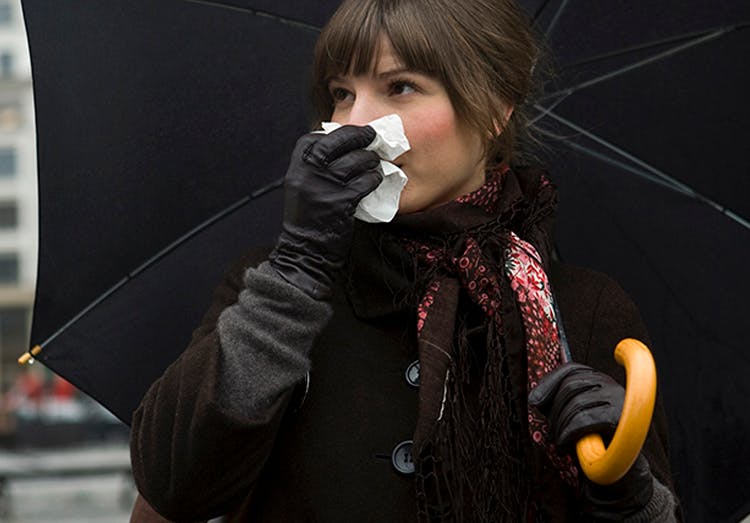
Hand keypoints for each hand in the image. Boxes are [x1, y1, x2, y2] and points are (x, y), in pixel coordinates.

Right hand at [269, 125, 380, 298]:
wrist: (306, 249)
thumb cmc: (308, 217)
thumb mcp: (302, 185)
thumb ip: (315, 165)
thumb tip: (344, 144)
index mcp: (297, 166)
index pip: (317, 138)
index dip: (339, 133)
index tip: (353, 133)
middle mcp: (308, 172)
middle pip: (338, 142)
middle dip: (359, 136)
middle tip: (372, 135)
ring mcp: (324, 186)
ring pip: (356, 160)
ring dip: (370, 160)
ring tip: (374, 164)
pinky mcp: (341, 202)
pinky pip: (364, 182)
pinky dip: (373, 178)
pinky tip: (375, 180)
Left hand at [528, 363, 653, 517]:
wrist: (620, 471)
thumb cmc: (590, 441)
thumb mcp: (569, 418)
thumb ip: (554, 404)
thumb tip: (534, 398)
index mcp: (599, 380)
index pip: (571, 369)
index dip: (549, 383)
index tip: (534, 402)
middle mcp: (611, 384)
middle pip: (570, 386)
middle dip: (554, 412)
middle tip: (551, 434)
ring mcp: (619, 400)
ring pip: (576, 403)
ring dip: (560, 426)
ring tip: (559, 443)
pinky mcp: (621, 418)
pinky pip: (585, 419)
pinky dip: (569, 433)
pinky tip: (565, 445)